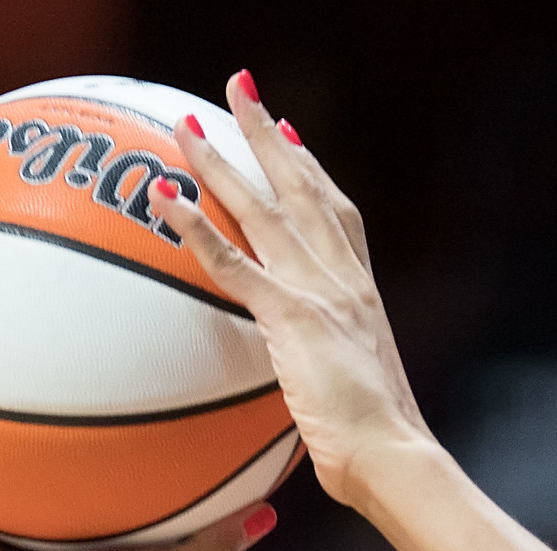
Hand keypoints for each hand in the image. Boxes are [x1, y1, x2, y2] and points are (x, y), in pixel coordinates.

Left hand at [152, 74, 435, 512]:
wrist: (392, 455)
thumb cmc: (378, 449)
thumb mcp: (355, 400)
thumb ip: (327, 379)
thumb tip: (311, 404)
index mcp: (362, 295)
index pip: (337, 216)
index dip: (312, 170)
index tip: (291, 134)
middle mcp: (344, 280)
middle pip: (302, 188)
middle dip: (268, 135)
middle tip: (239, 89)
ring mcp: (319, 293)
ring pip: (263, 210)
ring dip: (221, 163)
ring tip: (185, 126)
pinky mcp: (292, 317)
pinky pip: (233, 264)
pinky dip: (196, 228)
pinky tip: (164, 199)